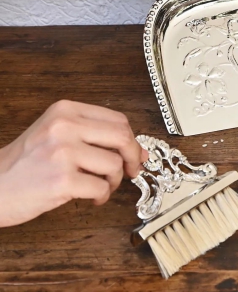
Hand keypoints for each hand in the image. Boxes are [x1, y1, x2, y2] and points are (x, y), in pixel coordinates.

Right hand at [0, 100, 147, 227]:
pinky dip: (101, 196)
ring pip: (114, 165)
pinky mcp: (61, 181)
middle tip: (130, 170)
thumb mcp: (56, 134)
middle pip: (122, 137)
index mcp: (65, 110)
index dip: (131, 139)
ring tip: (99, 186)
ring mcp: (62, 153)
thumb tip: (140, 151)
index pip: (117, 120)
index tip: (134, 153)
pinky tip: (90, 198)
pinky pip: (100, 188)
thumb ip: (96, 136)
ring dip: (113, 181)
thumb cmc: (26, 163)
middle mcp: (64, 126)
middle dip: (133, 156)